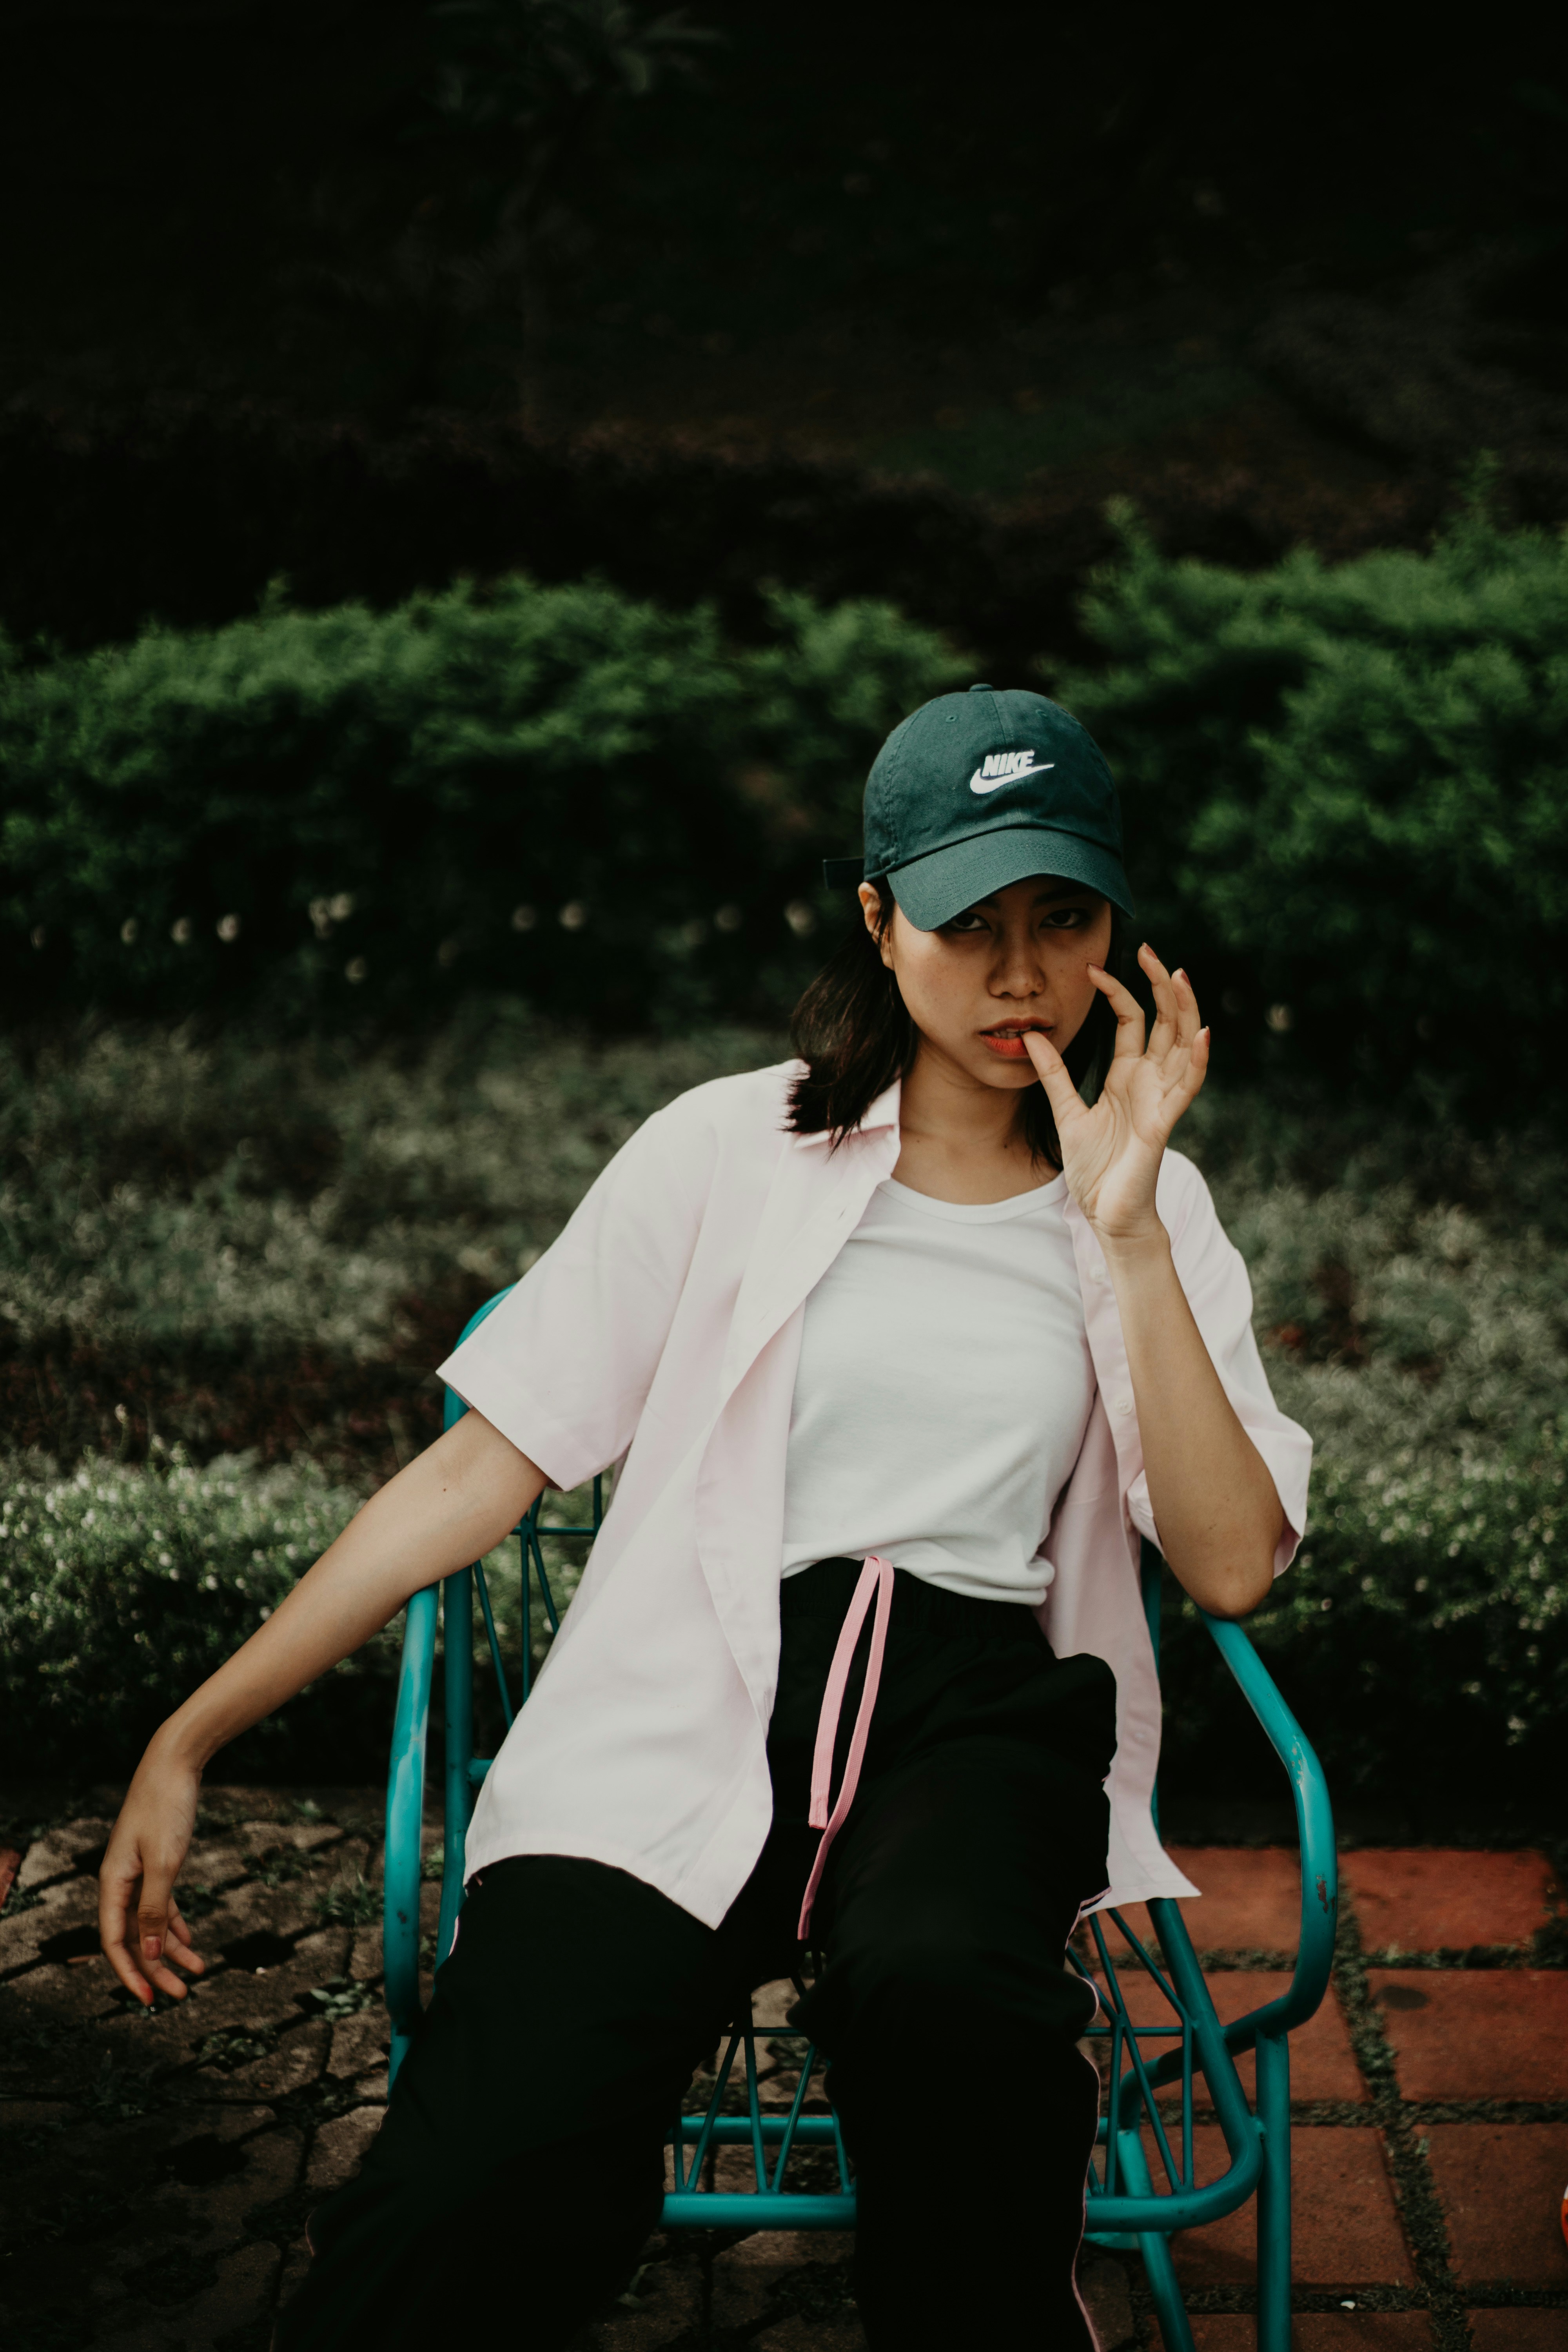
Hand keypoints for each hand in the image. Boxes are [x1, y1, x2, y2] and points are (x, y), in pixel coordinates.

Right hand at [99, 1739, 206, 2004]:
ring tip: (197, 1973)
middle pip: (135, 1937)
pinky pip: (162, 1903)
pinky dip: (175, 1923)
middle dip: (157, 1968)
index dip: (131, 1973)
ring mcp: (138, 1872)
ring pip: (151, 1922)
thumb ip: (155, 1908)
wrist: (174, 1764)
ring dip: (172, 1949)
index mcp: (113, 1884)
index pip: (116, 1941)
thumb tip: (148, 1953)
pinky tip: (190, 1942)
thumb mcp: (164, 1863)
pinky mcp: (156, 1862)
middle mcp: (121, 1882)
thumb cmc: (166, 1808)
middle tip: (181, 1995)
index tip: (148, 2000)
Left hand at [1023, 944, 1208, 1243]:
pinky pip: (1188, 1087)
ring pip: (1184, 1046)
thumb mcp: (1066, 1113)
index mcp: (1127, 1076)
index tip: (1092, 967)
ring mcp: (1161, 1099)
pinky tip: (1203, 1035)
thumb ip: (1054, 1075)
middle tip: (1152, 951)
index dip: (1117, 991)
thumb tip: (1032, 1035)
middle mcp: (1150, 1081)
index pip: (1131, 1021)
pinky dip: (1199, 1061)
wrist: (1106, 1213)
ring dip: (1186, 1011)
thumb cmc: (1095, 1169)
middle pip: (1165, 1023)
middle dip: (1161, 986)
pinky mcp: (1164, 1122)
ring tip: (1181, 976)